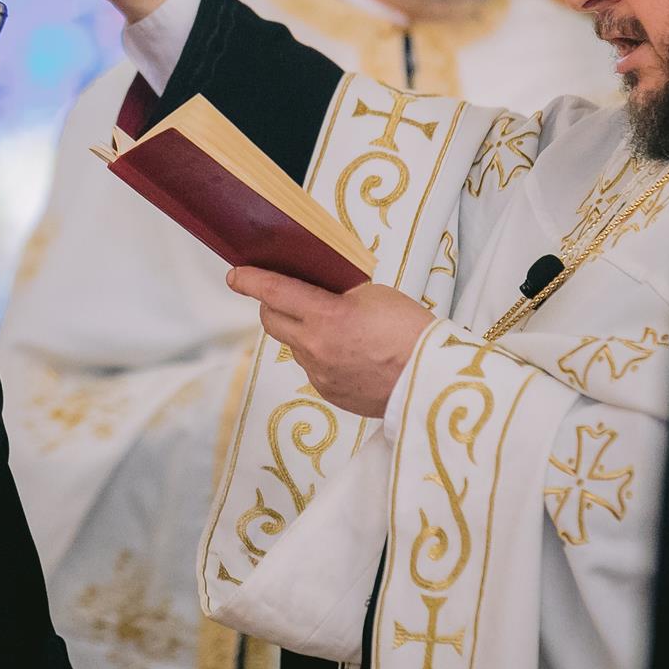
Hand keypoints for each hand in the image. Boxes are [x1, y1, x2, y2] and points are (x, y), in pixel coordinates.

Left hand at [227, 268, 435, 417]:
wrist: (433, 379)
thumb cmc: (410, 331)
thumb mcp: (372, 295)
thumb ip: (336, 293)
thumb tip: (314, 294)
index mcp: (327, 317)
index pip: (274, 293)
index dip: (251, 280)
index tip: (235, 275)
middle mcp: (315, 349)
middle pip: (271, 321)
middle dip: (271, 304)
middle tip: (283, 295)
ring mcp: (319, 375)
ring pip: (293, 345)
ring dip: (300, 331)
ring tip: (333, 326)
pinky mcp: (328, 394)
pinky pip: (312, 368)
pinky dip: (319, 355)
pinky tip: (346, 351)